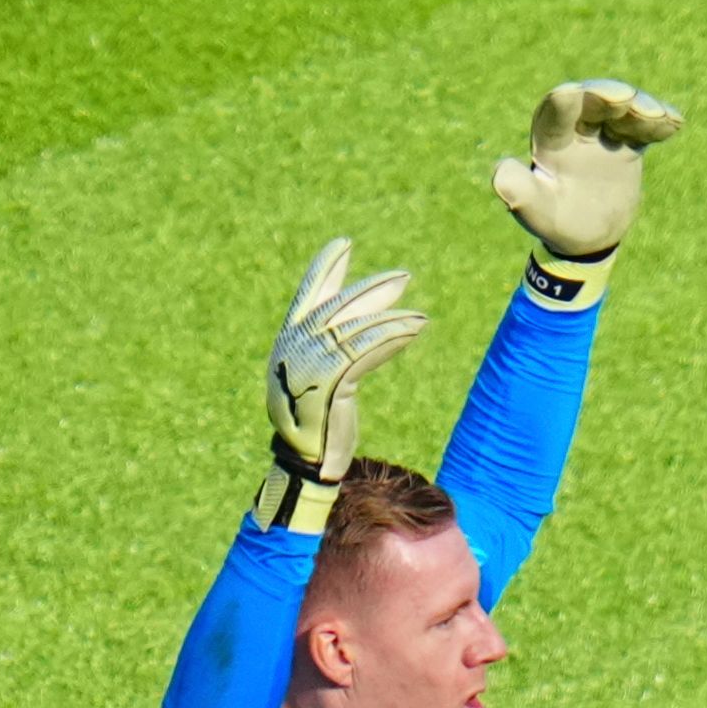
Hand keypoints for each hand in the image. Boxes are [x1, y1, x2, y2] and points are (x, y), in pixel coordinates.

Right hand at [265, 238, 423, 513]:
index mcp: (288, 342)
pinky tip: (412, 331)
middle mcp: (294, 349)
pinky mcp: (328, 384)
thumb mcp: (323, 375)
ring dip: (390, 319)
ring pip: (354, 330)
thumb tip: (365, 314)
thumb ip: (333, 343)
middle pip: (337, 310)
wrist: (308, 462)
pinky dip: (389, 339)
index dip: (325, 270)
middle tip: (402, 277)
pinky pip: (363, 353)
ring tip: (419, 317)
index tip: (344, 245)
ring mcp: (308, 366)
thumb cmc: (317, 421)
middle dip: (371, 291)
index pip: (306, 297)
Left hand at [492, 80, 684, 303]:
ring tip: (656, 117)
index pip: (554, 113)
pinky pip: (644, 130)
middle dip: (607, 96)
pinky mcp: (629, 145)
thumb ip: (518, 190)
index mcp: (549, 141)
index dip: (564, 102)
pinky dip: (659, 124)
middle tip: (626, 99)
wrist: (587, 237)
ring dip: (640, 108)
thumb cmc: (555, 223)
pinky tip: (675, 123)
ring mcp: (605, 136)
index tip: (575, 93)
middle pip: (592, 102)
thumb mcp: (535, 211)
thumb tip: (501, 171)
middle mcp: (577, 130)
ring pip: (623, 111)